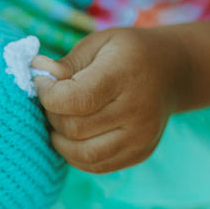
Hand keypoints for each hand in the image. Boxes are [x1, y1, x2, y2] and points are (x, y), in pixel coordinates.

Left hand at [33, 27, 189, 173]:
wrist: (172, 72)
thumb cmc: (126, 53)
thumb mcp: (97, 44)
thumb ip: (66, 63)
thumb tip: (37, 73)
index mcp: (124, 74)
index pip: (74, 99)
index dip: (47, 95)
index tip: (41, 82)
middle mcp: (137, 110)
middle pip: (74, 128)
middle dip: (52, 115)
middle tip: (53, 100)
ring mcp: (141, 137)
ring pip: (83, 154)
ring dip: (61, 139)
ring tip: (61, 119)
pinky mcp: (141, 154)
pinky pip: (96, 165)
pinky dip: (76, 154)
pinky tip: (75, 135)